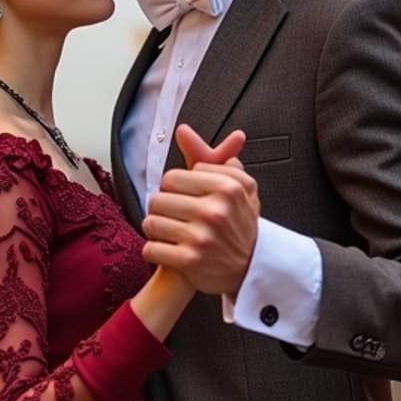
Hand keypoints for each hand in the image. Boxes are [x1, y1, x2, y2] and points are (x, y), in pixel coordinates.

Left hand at [142, 125, 259, 294]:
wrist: (250, 269)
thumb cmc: (240, 224)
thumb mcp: (236, 186)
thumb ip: (210, 157)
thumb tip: (182, 131)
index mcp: (228, 187)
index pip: (172, 177)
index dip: (175, 189)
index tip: (187, 199)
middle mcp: (215, 210)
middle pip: (158, 199)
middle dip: (163, 209)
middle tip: (176, 218)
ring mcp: (202, 237)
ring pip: (150, 222)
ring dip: (156, 230)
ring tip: (171, 234)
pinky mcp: (189, 261)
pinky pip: (150, 248)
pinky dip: (154, 250)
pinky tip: (168, 250)